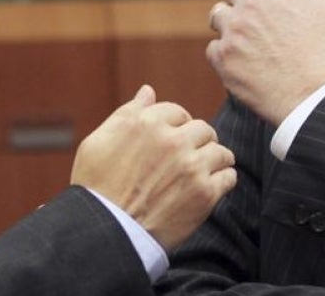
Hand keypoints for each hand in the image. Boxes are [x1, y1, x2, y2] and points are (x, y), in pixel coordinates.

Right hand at [70, 85, 236, 250]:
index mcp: (146, 123)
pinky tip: (212, 186)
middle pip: (202, 128)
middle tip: (190, 155)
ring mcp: (191, 166)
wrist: (105, 232)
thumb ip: (127, 113)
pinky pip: (229, 177)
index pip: (176, 112)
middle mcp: (172, 140)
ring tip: (205, 170)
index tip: (173, 138)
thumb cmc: (95, 187)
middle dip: (197, 140)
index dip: (175, 124)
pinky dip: (223, 180)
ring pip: (220, 151)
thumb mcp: (98, 141)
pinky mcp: (205, 194)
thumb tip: (148, 91)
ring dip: (215, 158)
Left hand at [206, 0, 324, 125]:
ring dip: (230, 24)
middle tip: (262, 19)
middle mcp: (252, 3)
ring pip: (217, 14)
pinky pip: (213, 46)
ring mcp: (234, 31)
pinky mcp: (222, 58)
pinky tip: (249, 64)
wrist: (317, 102)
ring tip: (255, 43)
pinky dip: (226, 53)